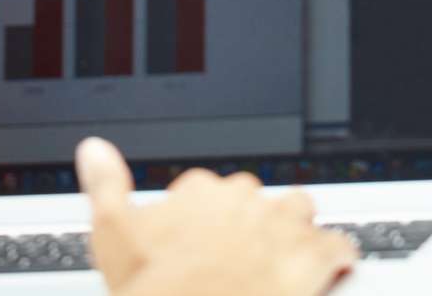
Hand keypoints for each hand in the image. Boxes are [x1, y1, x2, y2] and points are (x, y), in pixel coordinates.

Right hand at [77, 138, 356, 295]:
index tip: (205, 238)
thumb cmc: (153, 292)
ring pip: (301, 212)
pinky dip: (336, 258)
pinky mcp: (313, 261)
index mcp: (200, 191)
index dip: (210, 218)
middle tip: (244, 259)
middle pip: (259, 199)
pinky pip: (338, 247)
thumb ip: (105, 185)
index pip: (212, 189)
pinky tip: (330, 271)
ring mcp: (281, 230)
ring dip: (298, 232)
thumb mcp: (112, 237)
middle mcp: (244, 201)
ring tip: (290, 257)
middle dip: (255, 224)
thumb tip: (93, 150)